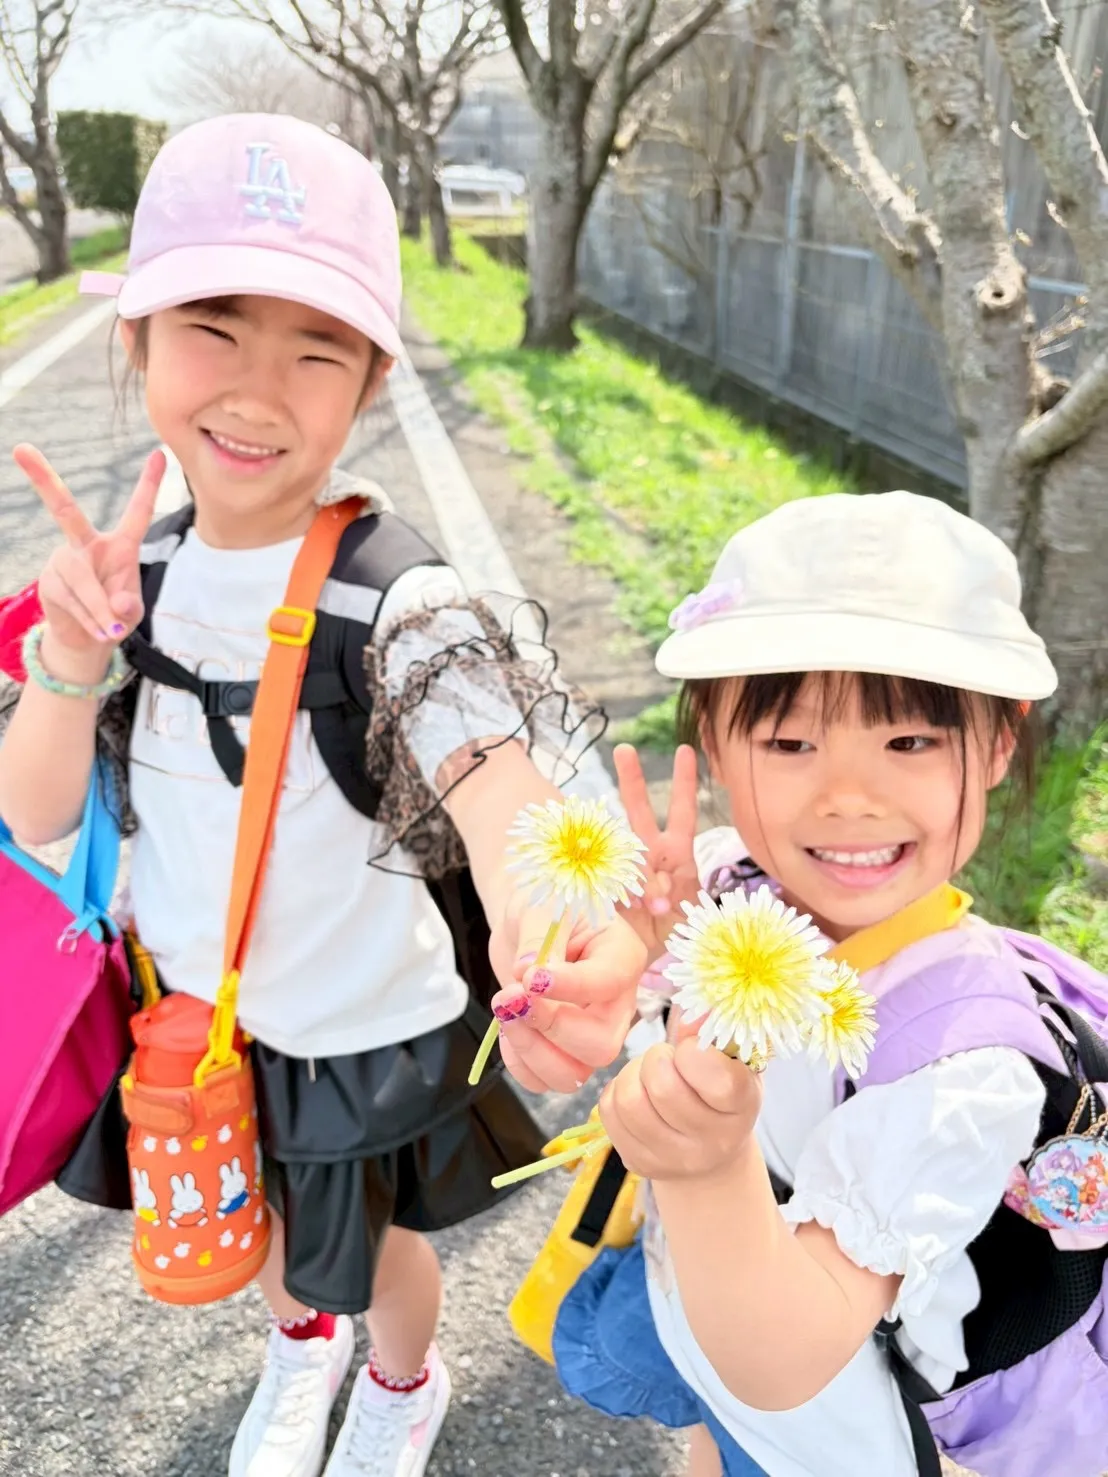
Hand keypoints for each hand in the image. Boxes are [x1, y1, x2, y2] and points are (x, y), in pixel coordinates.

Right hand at [15, 444, 165, 669]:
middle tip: (20, 448)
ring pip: (82, 580)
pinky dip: (89, 620)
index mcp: (120, 545)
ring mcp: (64, 561)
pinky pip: (72, 600)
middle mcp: (87, 544)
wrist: (87, 640)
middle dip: (43, 479)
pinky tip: (98, 631)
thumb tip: (116, 603)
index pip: (137, 512)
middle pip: (64, 510)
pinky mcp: (49, 581)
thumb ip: (129, 606)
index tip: (159, 453)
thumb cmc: (116, 616)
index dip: (149, 485)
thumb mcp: (131, 613)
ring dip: (99, 610)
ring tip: (111, 630)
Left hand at [488, 894, 646, 1094]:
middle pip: (601, 1045)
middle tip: (511, 997)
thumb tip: (524, 973)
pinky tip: (507, 1029)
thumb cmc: (544, 906)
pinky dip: (520, 1064)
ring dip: (530, 1050)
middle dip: (549, 1028)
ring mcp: (593, 1032)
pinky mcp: (565, 1052)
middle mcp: (616, 1003)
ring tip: (504, 1010)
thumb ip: (535, 937)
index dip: (570, 987)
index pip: (608, 983)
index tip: (530, 977)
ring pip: (575, 1074)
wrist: (527, 923)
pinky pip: (547, 1081)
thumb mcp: (540, 907)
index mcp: (622, 956)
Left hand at [598, 1011, 760, 1180]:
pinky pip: (609, 1111)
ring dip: (633, 1074)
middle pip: (662, 1087)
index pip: (718, 1080)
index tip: (692, 1051)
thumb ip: (713, 1032)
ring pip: (629, 1100)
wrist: (712, 1156)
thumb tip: (692, 1012)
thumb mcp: (733, 1061)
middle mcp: (712, 1142)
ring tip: (649, 1074)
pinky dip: (617, 1090)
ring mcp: (673, 1159)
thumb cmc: (722, 1093)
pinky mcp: (639, 1162)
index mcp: (742, 1108)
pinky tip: (638, 1092)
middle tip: (666, 1059)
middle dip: (657, 1058)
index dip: (694, 1053)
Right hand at [614, 743, 700, 957]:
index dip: (683, 782)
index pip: (681, 811)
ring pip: (615, 843)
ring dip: (623, 856)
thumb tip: (655, 895)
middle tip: (623, 749)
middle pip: (638, 810)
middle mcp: (648, 854)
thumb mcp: (686, 913)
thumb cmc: (676, 933)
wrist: (648, 959)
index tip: (684, 750)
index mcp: (676, 854)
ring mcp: (623, 869)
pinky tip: (630, 906)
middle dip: (632, 779)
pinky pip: (605, 880)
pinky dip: (617, 893)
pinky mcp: (604, 888)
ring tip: (646, 890)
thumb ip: (672, 897)